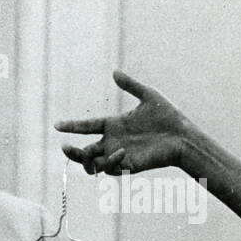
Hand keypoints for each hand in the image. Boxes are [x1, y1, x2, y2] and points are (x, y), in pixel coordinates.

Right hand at [55, 70, 192, 174]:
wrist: (183, 136)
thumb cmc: (168, 116)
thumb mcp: (148, 96)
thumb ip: (130, 85)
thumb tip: (114, 72)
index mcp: (113, 125)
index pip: (87, 127)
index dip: (72, 126)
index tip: (57, 125)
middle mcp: (113, 141)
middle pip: (84, 151)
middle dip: (72, 152)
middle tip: (64, 146)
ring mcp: (119, 155)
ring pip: (92, 165)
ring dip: (85, 160)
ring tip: (85, 152)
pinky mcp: (128, 165)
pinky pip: (110, 168)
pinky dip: (110, 161)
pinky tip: (120, 150)